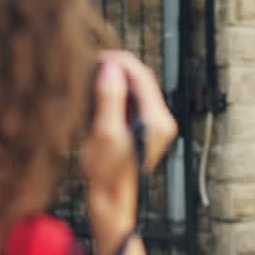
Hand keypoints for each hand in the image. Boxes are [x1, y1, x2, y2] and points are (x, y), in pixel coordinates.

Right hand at [83, 50, 177, 254]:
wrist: (112, 198)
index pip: (142, 76)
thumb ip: (110, 99)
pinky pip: (134, 100)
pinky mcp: (146, 127)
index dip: (120, 61)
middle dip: (119, 67)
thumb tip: (111, 69)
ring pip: (138, 88)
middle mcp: (162, 120)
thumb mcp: (105, 133)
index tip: (97, 56)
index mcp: (157, 120)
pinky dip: (118, 92)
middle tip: (93, 62)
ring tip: (94, 73)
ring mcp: (155, 124)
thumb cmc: (107, 172)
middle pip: (143, 80)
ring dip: (118, 78)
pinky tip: (100, 91)